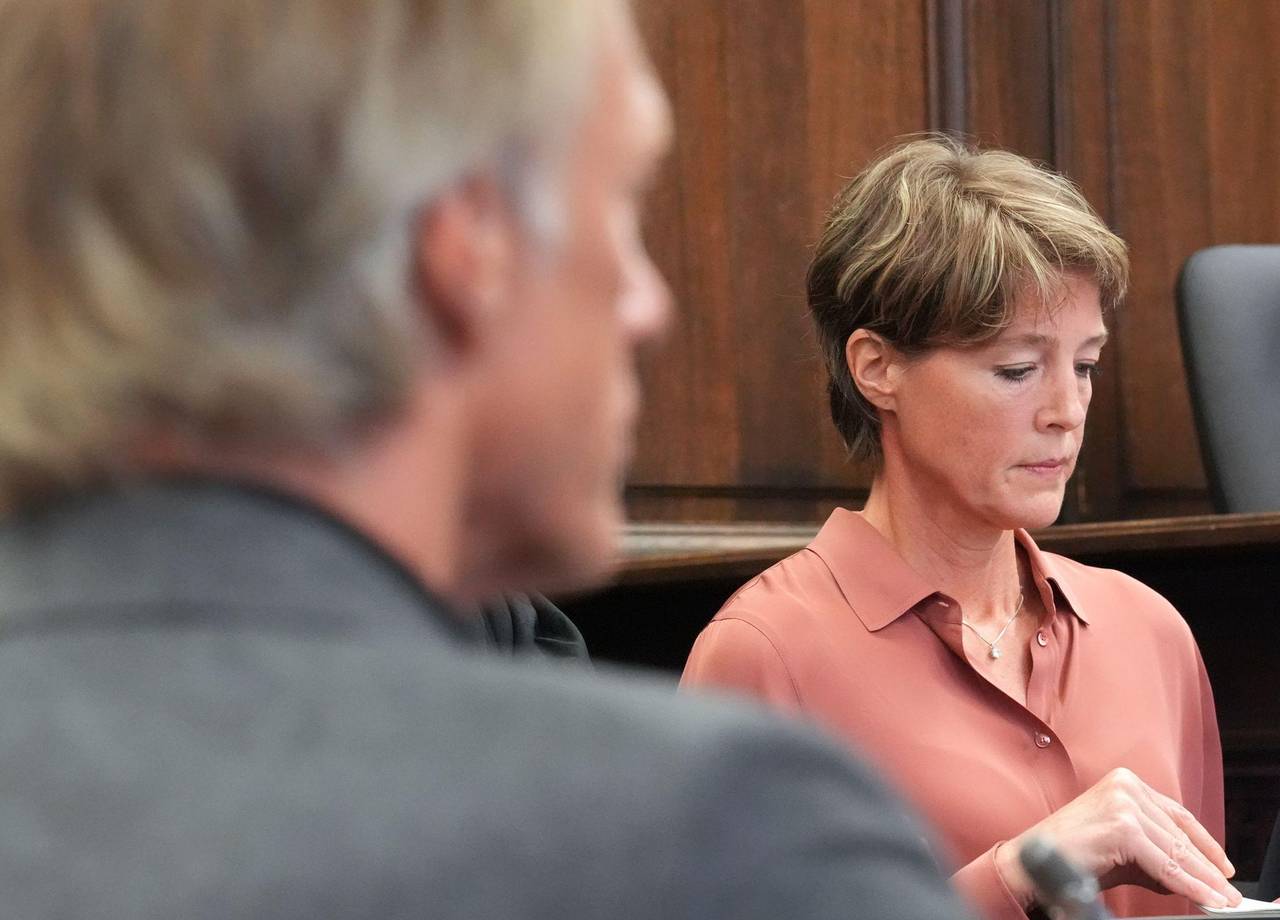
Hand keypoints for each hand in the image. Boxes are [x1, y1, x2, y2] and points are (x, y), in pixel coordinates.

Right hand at [994, 768, 1240, 909]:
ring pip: (1175, 851)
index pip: (1176, 814)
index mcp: (1124, 783)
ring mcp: (1124, 804)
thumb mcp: (1122, 849)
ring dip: (1202, 880)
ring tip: (1220, 899)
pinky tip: (1203, 897)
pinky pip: (1165, 865)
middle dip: (1206, 867)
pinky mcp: (1124, 828)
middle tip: (1226, 892)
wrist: (1032, 861)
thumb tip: (1190, 875)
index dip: (1204, 843)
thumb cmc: (1070, 854)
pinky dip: (1188, 885)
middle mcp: (1126, 786)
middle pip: (1179, 834)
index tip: (1222, 867)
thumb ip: (1155, 854)